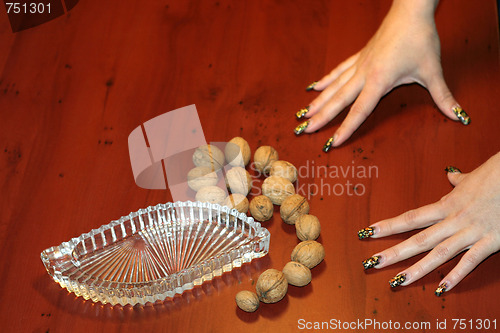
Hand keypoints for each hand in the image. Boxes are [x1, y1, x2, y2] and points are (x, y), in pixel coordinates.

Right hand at [297, 0, 468, 149]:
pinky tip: (313, 87)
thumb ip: (443, 97)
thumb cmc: (420, 39)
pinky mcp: (359, 56)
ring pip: (334, 87)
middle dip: (320, 118)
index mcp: (379, 80)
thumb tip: (460, 116)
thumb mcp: (432, 71)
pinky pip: (338, 71)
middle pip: (338, 101)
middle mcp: (364, 74)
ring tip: (303, 115)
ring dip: (318, 102)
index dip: (346, 128)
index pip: (359, 111)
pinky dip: (325, 81)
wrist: (411, 11)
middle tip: (303, 130)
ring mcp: (359, 64)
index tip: (333, 142)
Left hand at [359, 152, 499, 294]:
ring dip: (417, 269)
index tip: (368, 232)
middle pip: (418, 240)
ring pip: (438, 254)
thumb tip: (450, 174)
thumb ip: (458, 181)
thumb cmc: (496, 175)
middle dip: (393, 253)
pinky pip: (470, 262)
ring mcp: (471, 233)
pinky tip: (441, 288)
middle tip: (371, 263)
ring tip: (398, 282)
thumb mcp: (472, 177)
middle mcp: (453, 220)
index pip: (410, 218)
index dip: (388, 226)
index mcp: (446, 205)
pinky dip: (456, 276)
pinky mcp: (491, 242)